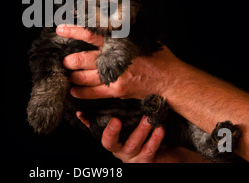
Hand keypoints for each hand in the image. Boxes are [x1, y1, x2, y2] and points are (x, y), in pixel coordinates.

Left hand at [56, 24, 178, 99]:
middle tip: (63, 60)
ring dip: (72, 75)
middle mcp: (114, 58)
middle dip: (68, 60)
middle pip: (82, 59)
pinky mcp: (116, 90)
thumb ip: (125, 31)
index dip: (74, 31)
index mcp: (119, 42)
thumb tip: (112, 18)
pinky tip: (73, 90)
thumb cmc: (157, 56)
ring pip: (84, 76)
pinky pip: (92, 92)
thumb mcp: (142, 37)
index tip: (61, 29)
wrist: (170, 79)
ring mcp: (114, 75)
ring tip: (66, 74)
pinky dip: (80, 92)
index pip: (91, 34)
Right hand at [76, 112, 201, 162]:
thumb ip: (119, 109)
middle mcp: (119, 149)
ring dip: (140, 130)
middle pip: (110, 143)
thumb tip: (107, 87)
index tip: (81, 113)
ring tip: (147, 118)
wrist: (167, 152)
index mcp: (112, 138)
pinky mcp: (146, 160)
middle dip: (112, 132)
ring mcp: (132, 156)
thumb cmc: (145, 131)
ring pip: (133, 145)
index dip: (87, 123)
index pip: (96, 130)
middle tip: (116, 120)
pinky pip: (149, 151)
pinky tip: (160, 128)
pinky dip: (154, 139)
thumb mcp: (131, 120)